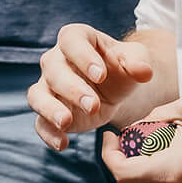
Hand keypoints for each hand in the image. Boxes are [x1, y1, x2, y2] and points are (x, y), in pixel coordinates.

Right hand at [28, 24, 156, 149]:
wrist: (116, 89)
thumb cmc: (122, 67)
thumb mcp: (134, 60)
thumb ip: (137, 63)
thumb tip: (144, 71)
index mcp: (77, 38)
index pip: (71, 40)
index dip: (83, 57)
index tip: (101, 75)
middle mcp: (56, 59)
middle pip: (53, 69)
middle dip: (72, 88)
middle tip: (93, 105)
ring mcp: (48, 86)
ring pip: (37, 95)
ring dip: (50, 109)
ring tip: (66, 122)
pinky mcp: (48, 112)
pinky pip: (39, 122)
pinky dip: (48, 134)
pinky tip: (63, 144)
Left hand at [101, 95, 181, 182]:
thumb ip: (157, 116)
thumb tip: (137, 126)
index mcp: (172, 170)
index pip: (123, 173)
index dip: (109, 155)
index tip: (111, 138)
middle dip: (120, 168)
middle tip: (125, 146)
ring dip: (138, 179)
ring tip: (148, 152)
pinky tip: (168, 162)